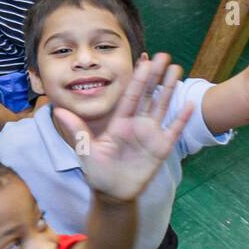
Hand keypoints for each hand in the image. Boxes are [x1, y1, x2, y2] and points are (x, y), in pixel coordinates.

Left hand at [54, 54, 194, 203]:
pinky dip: (181, 118)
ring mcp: (150, 135)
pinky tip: (189, 104)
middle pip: (148, 96)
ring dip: (169, 89)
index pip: (130, 96)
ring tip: (177, 70)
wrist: (112, 192)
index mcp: (119, 122)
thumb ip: (77, 129)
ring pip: (161, 107)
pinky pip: (173, 130)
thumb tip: (58, 110)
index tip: (143, 60)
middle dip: (155, 76)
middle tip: (164, 56)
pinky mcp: (161, 148)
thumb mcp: (86, 149)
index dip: (137, 78)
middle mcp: (136, 124)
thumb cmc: (97, 171)